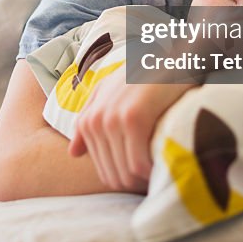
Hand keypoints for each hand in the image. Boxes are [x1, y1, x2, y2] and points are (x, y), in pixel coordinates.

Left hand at [67, 67, 192, 192]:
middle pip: (112, 175)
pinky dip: (152, 171)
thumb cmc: (143, 79)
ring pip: (125, 173)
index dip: (124, 178)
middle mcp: (97, 121)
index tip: (144, 175)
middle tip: (156, 177)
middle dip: (134, 183)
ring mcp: (114, 120)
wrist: (169, 58)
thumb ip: (89, 121)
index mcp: (88, 120)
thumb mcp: (108, 94)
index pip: (102, 169)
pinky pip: (138, 163)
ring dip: (144, 180)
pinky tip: (164, 164)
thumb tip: (73, 153)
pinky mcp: (134, 119)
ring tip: (162, 172)